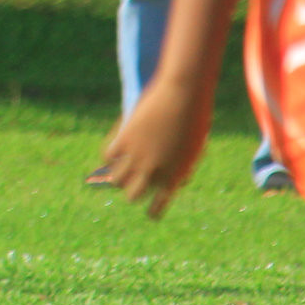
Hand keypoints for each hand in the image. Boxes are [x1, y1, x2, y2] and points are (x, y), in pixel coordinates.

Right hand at [95, 78, 214, 218]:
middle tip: (135, 184)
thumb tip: (161, 181)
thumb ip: (178, 169)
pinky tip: (115, 151)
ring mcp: (137, 155)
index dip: (153, 211)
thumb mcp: (192, 151)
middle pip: (133, 195)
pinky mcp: (125, 138)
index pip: (158, 206)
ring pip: (116, 179)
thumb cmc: (196, 119)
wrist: (185, 93)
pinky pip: (108, 156)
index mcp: (175, 177)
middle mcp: (154, 170)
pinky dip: (110, 156)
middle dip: (133, 192)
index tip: (151, 212)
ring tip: (121, 169)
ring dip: (118, 176)